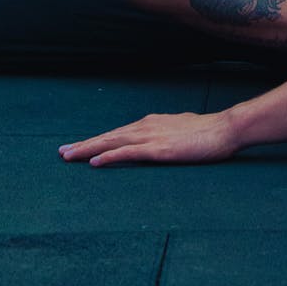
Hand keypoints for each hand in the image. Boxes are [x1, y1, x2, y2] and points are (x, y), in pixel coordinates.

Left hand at [59, 110, 237, 166]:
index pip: (117, 133)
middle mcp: (145, 126)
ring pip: (112, 142)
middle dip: (84, 144)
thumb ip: (165, 136)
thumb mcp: (180, 132)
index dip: (96, 140)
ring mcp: (151, 137)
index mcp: (150, 124)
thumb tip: (158, 141)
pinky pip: (128, 153)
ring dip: (89, 148)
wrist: (224, 129)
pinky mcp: (158, 149)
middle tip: (62, 152)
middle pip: (109, 136)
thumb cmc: (206, 133)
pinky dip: (109, 156)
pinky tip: (95, 161)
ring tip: (69, 156)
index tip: (78, 146)